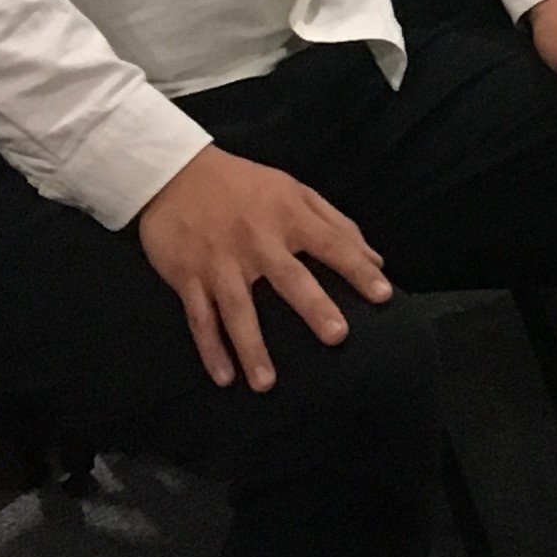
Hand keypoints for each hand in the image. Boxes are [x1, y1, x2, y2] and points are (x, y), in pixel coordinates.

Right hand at [135, 146, 389, 393]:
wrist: (174, 173)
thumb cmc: (245, 185)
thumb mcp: (294, 191)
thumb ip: (336, 224)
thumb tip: (376, 260)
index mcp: (287, 216)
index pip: (331, 244)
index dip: (357, 269)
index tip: (383, 296)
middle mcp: (256, 241)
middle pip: (289, 278)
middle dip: (313, 306)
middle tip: (337, 336)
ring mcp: (220, 261)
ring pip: (238, 310)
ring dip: (252, 347)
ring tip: (267, 383)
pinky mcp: (188, 276)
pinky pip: (200, 318)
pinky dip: (210, 349)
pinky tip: (224, 377)